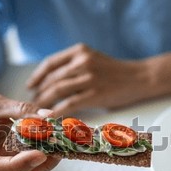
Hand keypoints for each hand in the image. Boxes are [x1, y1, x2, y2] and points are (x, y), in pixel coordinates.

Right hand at [0, 91, 59, 170]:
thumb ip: (22, 110)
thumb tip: (51, 116)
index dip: (18, 165)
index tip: (41, 154)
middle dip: (38, 166)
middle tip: (59, 151)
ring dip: (44, 164)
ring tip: (61, 147)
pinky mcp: (9, 165)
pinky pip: (26, 167)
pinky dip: (42, 159)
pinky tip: (55, 147)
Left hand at [26, 43, 149, 116]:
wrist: (140, 78)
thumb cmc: (115, 72)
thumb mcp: (93, 59)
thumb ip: (74, 66)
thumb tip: (51, 83)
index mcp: (80, 51)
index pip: (50, 63)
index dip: (37, 76)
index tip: (30, 86)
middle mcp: (83, 61)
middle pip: (52, 78)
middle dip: (39, 93)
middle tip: (33, 104)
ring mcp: (89, 78)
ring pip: (57, 90)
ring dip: (44, 103)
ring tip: (38, 112)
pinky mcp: (95, 94)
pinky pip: (69, 104)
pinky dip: (57, 112)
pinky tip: (50, 118)